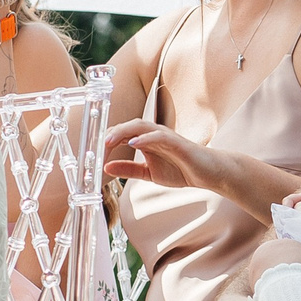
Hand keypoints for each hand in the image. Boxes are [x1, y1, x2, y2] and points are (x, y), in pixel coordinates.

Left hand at [104, 119, 225, 191]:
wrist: (208, 174)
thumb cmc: (181, 170)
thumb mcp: (148, 174)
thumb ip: (128, 170)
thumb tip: (106, 168)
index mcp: (145, 141)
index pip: (122, 134)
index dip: (106, 140)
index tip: (92, 152)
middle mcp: (153, 135)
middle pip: (128, 127)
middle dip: (111, 134)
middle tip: (96, 146)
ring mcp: (166, 136)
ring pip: (141, 126)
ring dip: (123, 132)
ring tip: (109, 141)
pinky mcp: (178, 142)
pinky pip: (159, 136)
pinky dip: (145, 138)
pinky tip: (134, 144)